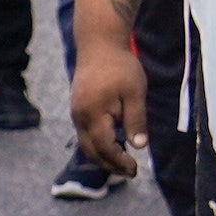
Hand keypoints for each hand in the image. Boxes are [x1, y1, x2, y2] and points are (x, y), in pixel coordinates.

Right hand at [70, 35, 147, 175]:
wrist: (99, 43)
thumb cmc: (120, 66)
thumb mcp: (135, 92)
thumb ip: (136, 120)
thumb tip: (139, 147)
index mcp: (93, 114)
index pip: (104, 147)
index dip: (119, 161)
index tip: (135, 169)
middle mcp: (80, 117)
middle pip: (91, 151)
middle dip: (109, 165)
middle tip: (130, 172)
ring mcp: (76, 113)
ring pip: (86, 144)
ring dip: (103, 156)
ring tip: (123, 162)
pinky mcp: (78, 108)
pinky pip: (86, 134)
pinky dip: (98, 145)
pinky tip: (114, 145)